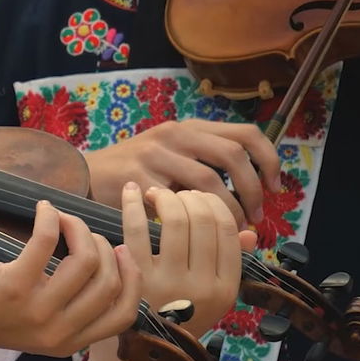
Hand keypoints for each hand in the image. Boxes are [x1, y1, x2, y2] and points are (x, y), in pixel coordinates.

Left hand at [0, 201, 141, 356]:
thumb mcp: (36, 323)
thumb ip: (68, 308)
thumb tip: (103, 263)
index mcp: (68, 344)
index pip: (124, 315)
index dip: (131, 279)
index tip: (120, 251)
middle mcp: (58, 333)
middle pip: (109, 282)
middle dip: (102, 246)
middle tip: (81, 231)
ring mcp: (37, 311)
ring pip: (86, 261)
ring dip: (78, 228)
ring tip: (61, 218)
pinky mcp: (14, 286)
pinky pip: (47, 242)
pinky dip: (50, 218)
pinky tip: (43, 209)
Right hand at [83, 119, 281, 229]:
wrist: (84, 175)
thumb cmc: (137, 175)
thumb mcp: (175, 165)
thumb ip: (210, 179)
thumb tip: (255, 221)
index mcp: (189, 128)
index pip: (245, 134)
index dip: (269, 160)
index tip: (275, 188)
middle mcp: (173, 134)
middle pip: (231, 155)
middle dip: (251, 190)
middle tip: (255, 217)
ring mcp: (153, 153)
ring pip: (208, 180)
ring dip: (226, 210)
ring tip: (229, 229)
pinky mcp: (135, 176)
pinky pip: (176, 201)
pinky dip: (191, 219)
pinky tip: (193, 232)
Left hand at [120, 183, 253, 337]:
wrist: (138, 355)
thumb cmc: (176, 320)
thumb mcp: (212, 299)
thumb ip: (231, 264)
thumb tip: (249, 231)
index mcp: (225, 289)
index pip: (228, 230)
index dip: (213, 205)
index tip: (198, 199)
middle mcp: (201, 286)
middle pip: (203, 220)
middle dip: (189, 198)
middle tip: (176, 196)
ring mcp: (168, 283)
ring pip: (175, 220)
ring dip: (165, 197)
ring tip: (155, 195)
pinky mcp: (135, 279)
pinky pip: (136, 229)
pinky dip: (133, 205)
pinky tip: (131, 192)